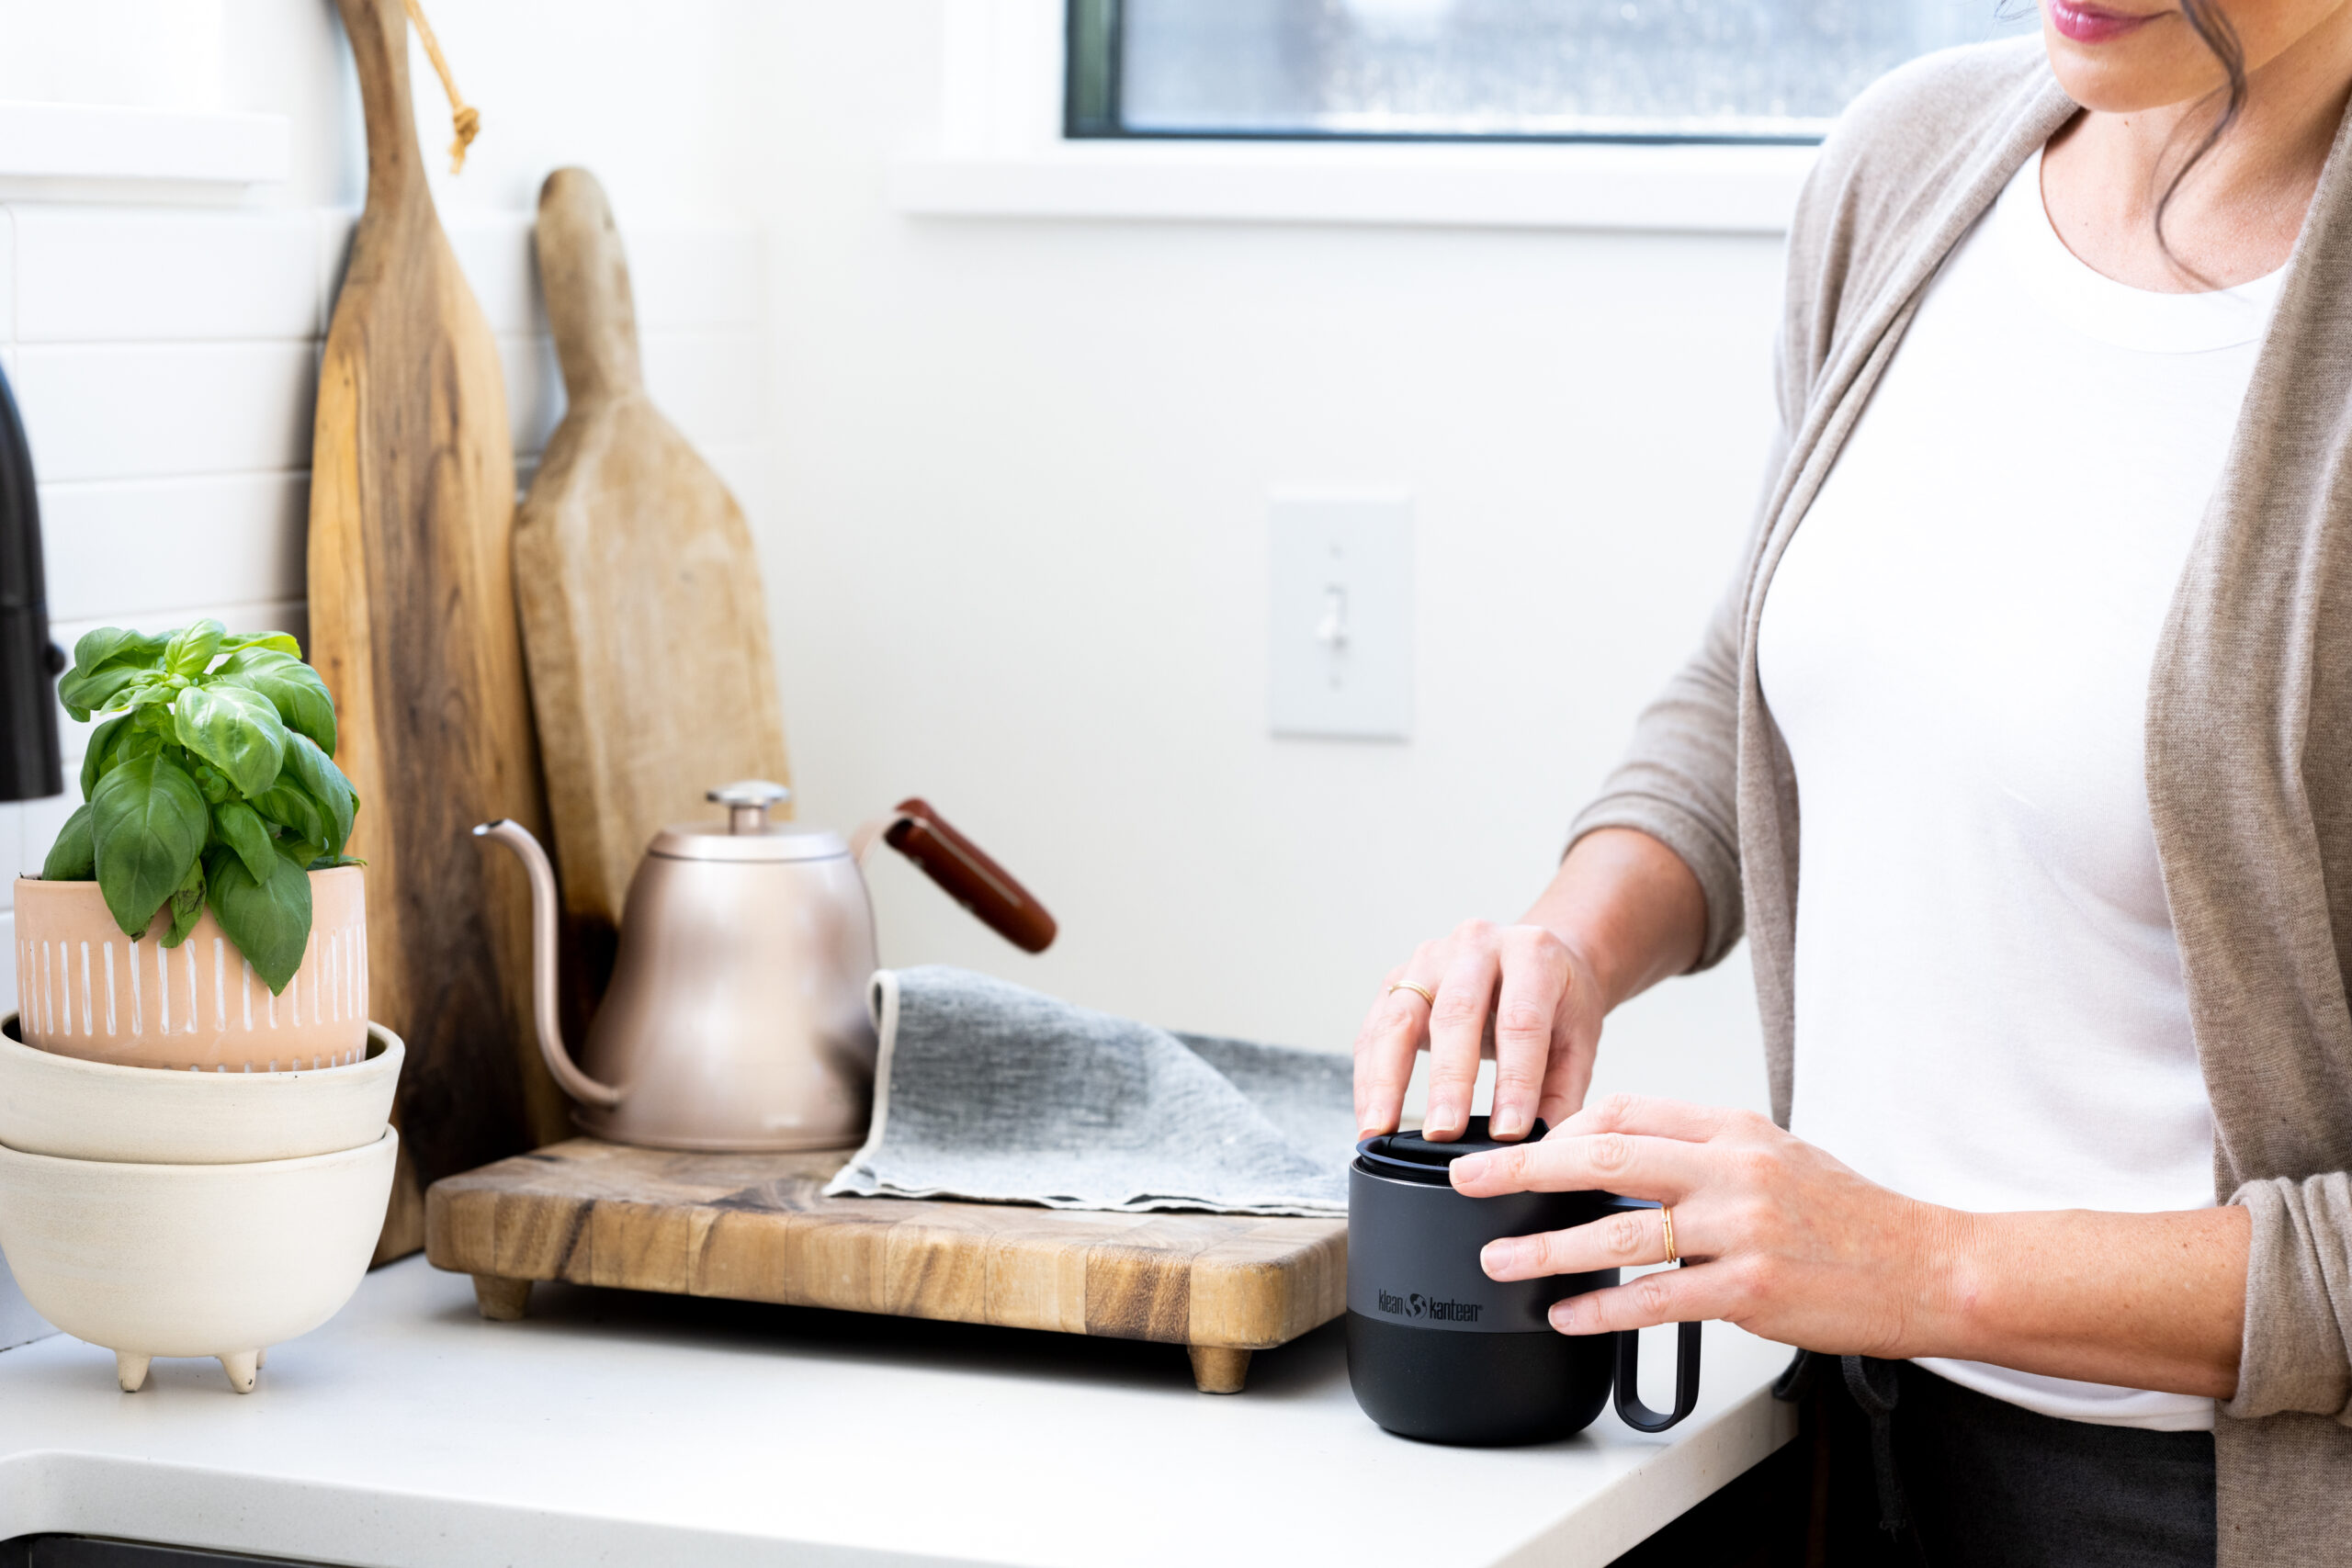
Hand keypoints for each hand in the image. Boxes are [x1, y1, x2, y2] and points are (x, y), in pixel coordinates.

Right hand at [1352, 919, 1605, 1143]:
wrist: (1537, 957)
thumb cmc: (1558, 1002)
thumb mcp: (1578, 1042)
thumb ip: (1562, 1095)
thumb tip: (1538, 1149)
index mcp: (1532, 955)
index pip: (1521, 1021)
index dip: (1515, 1080)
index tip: (1507, 1133)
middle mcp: (1476, 946)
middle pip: (1456, 1013)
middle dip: (1447, 1080)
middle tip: (1442, 1132)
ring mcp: (1429, 958)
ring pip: (1399, 1018)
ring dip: (1385, 1081)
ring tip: (1380, 1129)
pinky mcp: (1397, 979)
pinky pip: (1373, 1030)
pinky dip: (1368, 1077)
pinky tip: (1368, 1114)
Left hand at [1450, 1094, 1955, 1356]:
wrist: (1928, 1268)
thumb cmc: (1848, 1217)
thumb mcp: (1775, 1156)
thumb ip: (1701, 1153)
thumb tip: (1619, 1158)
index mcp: (1733, 1129)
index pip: (1628, 1110)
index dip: (1565, 1129)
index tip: (1525, 1152)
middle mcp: (1734, 1169)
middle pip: (1607, 1155)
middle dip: (1526, 1170)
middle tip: (1470, 1180)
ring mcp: (1741, 1229)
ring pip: (1620, 1230)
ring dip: (1548, 1248)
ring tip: (1500, 1260)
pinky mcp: (1750, 1290)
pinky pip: (1657, 1298)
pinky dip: (1603, 1307)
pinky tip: (1567, 1314)